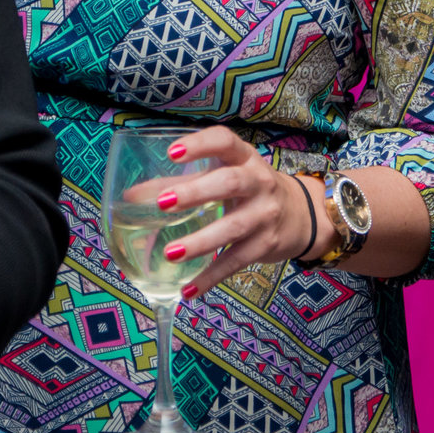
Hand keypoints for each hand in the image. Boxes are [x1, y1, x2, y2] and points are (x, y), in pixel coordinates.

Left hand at [135, 126, 323, 298]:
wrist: (301, 215)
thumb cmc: (250, 190)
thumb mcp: (225, 176)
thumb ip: (182, 182)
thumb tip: (132, 197)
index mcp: (244, 158)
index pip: (224, 142)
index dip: (199, 145)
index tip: (172, 152)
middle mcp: (258, 182)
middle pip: (230, 183)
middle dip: (197, 193)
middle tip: (163, 203)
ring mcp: (265, 214)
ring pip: (233, 227)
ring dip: (201, 241)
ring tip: (170, 253)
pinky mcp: (265, 245)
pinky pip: (235, 262)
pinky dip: (211, 277)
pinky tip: (188, 291)